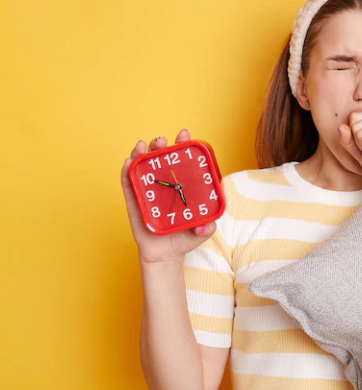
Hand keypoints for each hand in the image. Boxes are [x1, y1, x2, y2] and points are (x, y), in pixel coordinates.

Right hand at [121, 129, 216, 263]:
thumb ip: (207, 227)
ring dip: (141, 153)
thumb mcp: (203, 231)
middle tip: (162, 141)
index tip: (184, 134)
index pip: (183, 160)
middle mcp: (165, 183)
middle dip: (160, 145)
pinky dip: (126, 172)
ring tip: (142, 146)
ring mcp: (148, 190)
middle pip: (161, 159)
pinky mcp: (135, 201)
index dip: (183, 145)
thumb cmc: (185, 237)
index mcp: (183, 184)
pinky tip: (128, 162)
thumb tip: (204, 226)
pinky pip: (128, 184)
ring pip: (143, 167)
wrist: (166, 255)